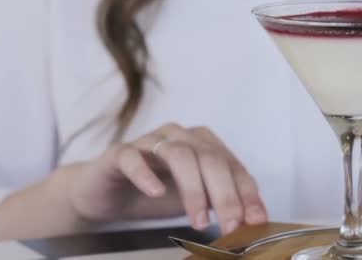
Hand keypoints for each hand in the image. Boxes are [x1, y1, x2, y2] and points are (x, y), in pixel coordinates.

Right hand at [68, 123, 267, 233]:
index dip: (246, 193)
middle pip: (210, 158)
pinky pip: (133, 157)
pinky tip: (156, 192)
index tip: (255, 220)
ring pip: (178, 155)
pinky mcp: (120, 153)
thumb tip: (251, 221)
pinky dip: (146, 174)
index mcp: (203, 144)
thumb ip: (220, 203)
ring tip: (199, 221)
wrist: (106, 192)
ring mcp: (150, 141)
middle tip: (231, 226)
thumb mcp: (195, 200)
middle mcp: (180, 136)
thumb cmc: (155, 193)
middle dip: (225, 194)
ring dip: (193, 189)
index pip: (233, 166)